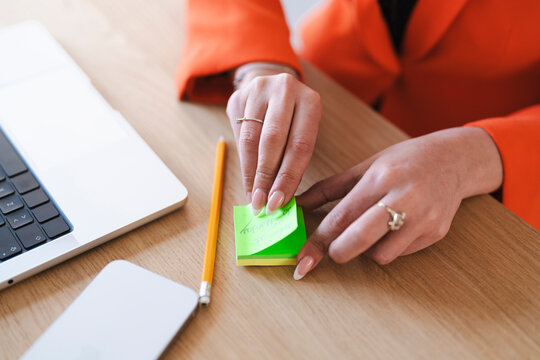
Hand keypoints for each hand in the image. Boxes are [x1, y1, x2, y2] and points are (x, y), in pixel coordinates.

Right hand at [226, 64, 321, 214]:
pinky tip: (247, 178)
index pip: (299, 145)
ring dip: (251, 173)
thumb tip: (280, 197)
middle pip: (273, 141)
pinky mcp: (238, 97)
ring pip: (251, 139)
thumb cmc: (293, 118)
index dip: (288, 177)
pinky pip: (238, 134)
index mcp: (310, 101)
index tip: (279, 202)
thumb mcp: (303, 132)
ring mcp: (259, 90)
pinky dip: (242, 160)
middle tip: (262, 203)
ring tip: (252, 196)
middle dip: (266, 177)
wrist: (272, 87)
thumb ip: (294, 159)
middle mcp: (285, 90)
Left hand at [293, 127, 502, 278]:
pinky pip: (400, 254)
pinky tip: (394, 228)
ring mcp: (424, 218)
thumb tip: (297, 204)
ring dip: (366, 250)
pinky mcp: (436, 233)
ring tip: (371, 229)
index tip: (303, 259)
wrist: (455, 160)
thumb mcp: (365, 166)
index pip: (341, 217)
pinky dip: (389, 247)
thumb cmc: (405, 160)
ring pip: (380, 255)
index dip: (318, 242)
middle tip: (333, 249)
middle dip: (338, 252)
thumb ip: (328, 188)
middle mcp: (404, 198)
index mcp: (380, 178)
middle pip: (359, 240)